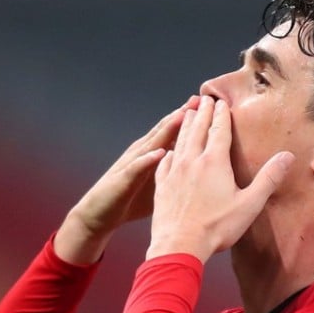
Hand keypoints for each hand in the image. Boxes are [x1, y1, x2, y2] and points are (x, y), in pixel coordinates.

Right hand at [54, 96, 199, 264]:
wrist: (99, 213)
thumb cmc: (133, 199)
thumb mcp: (160, 182)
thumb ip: (178, 171)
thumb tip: (206, 168)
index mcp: (154, 153)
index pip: (175, 131)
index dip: (193, 118)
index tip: (214, 105)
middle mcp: (143, 153)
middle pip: (165, 129)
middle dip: (182, 114)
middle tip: (201, 99)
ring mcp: (132, 164)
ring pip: (151, 143)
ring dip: (166, 129)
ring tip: (183, 115)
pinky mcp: (123, 179)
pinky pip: (136, 168)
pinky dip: (147, 160)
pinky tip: (159, 153)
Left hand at [147, 96, 293, 261]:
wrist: (178, 244)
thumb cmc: (216, 227)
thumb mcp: (249, 204)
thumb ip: (268, 179)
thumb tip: (287, 156)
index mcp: (214, 162)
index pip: (219, 131)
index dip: (221, 115)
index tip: (221, 102)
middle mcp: (192, 161)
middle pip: (198, 130)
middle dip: (202, 113)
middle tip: (203, 99)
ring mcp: (174, 172)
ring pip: (180, 142)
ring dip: (185, 126)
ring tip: (187, 114)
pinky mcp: (161, 186)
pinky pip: (165, 162)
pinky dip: (169, 152)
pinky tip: (169, 151)